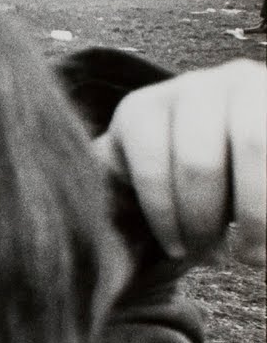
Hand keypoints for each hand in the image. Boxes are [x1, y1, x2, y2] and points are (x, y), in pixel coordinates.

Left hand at [93, 60, 264, 263]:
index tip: (179, 253)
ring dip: (256, 212)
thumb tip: (91, 243)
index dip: (166, 221)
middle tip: (220, 258)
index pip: (150, 170)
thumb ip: (115, 199)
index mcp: (141, 112)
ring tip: (254, 255)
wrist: (232, 141)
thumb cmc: (181, 181)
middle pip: (199, 163)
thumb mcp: (144, 183)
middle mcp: (190, 88)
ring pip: (253, 146)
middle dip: (206, 220)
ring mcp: (243, 84)